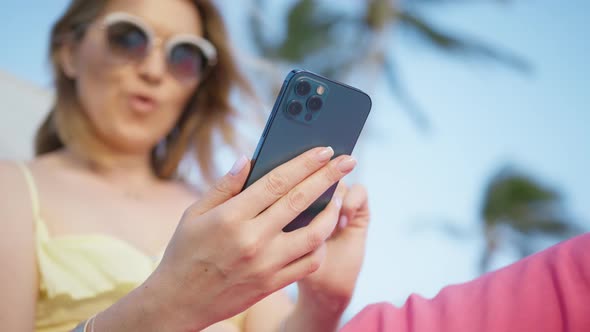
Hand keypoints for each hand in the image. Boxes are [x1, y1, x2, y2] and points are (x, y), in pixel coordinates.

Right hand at [135, 147, 357, 330]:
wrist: (179, 302)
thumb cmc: (184, 252)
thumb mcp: (193, 214)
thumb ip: (224, 186)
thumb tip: (248, 158)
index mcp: (231, 217)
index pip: (277, 182)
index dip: (304, 163)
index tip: (324, 150)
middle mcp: (253, 240)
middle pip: (300, 201)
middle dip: (329, 177)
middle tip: (348, 161)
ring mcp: (266, 264)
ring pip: (314, 235)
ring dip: (332, 212)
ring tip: (339, 197)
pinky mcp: (273, 284)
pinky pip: (308, 264)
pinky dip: (320, 246)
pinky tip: (321, 232)